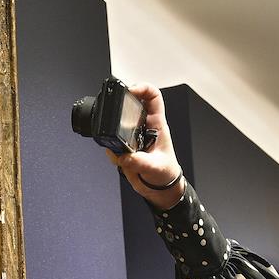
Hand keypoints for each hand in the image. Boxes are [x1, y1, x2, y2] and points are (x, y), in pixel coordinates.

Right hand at [105, 83, 183, 208]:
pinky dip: (112, 151)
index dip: (142, 88)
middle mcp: (144, 128)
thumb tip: (123, 157)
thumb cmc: (166, 174)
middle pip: (131, 105)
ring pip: (117, 126)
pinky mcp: (124, 149)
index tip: (131, 90)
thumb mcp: (155, 167)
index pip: (153, 97)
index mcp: (157, 125)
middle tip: (115, 112)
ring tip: (120, 148)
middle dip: (121, 108)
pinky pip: (112, 144)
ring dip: (114, 135)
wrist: (160, 189)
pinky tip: (120, 159)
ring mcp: (133, 138)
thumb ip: (139, 162)